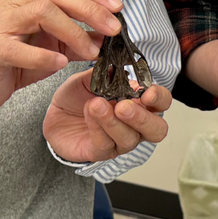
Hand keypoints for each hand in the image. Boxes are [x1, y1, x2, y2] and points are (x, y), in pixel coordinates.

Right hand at [0, 0, 122, 125]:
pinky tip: (60, 64)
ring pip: (41, 12)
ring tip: (90, 51)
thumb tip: (109, 36)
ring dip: (72, 31)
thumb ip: (80, 39)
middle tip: (113, 29)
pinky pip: (18, 48)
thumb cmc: (14, 60)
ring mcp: (1, 22)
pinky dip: (42, 56)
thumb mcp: (54, 47)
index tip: (117, 7)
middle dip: (90, 10)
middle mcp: (15, 1)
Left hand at [44, 69, 171, 162]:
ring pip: (129, 139)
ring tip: (96, 105)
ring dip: (113, 121)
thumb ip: (105, 73)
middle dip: (142, 118)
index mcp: (139, 103)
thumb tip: (117, 66)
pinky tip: (89, 113)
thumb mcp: (90, 78)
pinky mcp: (100, 152)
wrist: (55, 114)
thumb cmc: (78, 96)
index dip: (159, 98)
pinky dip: (97, 127)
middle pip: (156, 130)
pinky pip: (105, 144)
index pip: (161, 102)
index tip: (146, 92)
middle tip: (123, 106)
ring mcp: (119, 141)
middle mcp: (135, 125)